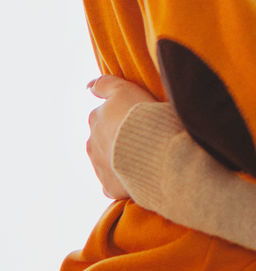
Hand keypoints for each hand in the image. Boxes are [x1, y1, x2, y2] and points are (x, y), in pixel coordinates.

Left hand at [86, 75, 155, 199]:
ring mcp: (100, 166)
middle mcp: (92, 142)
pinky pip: (115, 182)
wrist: (153, 149)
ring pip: (109, 160)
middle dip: (118, 137)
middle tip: (143, 136)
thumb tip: (88, 86)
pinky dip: (124, 179)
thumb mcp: (124, 90)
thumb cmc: (141, 115)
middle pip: (105, 137)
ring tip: (144, 154)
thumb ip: (105, 85)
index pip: (104, 114)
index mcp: (95, 118)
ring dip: (121, 157)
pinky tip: (139, 174)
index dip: (121, 114)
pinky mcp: (109, 186)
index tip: (137, 116)